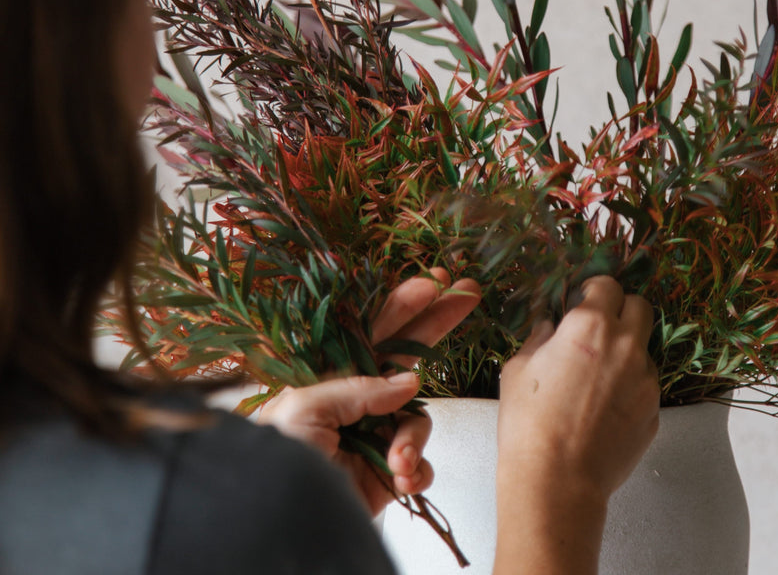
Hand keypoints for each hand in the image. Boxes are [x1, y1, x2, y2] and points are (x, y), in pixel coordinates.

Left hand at [259, 268, 479, 514]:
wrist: (277, 530)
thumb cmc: (273, 462)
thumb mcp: (302, 409)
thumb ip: (357, 388)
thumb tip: (408, 383)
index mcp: (328, 380)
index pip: (373, 334)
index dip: (404, 306)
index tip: (436, 282)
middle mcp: (355, 405)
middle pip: (406, 357)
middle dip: (436, 324)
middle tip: (467, 293)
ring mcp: (373, 440)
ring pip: (417, 420)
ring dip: (414, 438)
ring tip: (398, 462)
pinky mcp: (386, 477)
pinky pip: (420, 464)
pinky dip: (418, 470)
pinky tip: (402, 479)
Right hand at [494, 276, 659, 574]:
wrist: (556, 481)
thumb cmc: (529, 423)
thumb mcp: (518, 369)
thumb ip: (538, 337)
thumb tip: (548, 325)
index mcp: (590, 325)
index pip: (607, 285)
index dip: (594, 291)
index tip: (583, 301)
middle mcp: (625, 344)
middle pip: (640, 306)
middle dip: (622, 310)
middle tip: (600, 328)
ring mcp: (645, 379)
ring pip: (644, 348)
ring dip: (627, 351)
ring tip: (599, 377)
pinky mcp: (654, 411)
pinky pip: (646, 385)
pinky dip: (630, 387)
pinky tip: (605, 408)